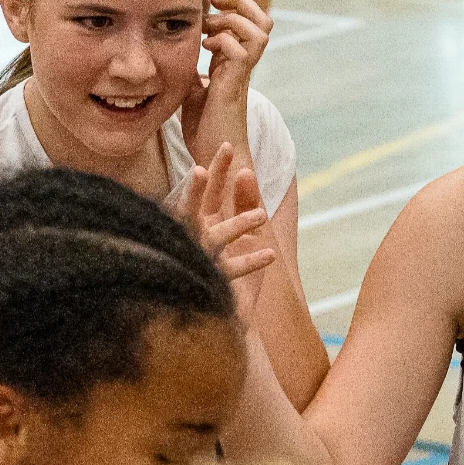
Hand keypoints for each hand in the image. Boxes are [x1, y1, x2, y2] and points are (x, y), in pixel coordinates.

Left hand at [183, 0, 271, 162]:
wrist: (212, 155)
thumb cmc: (205, 127)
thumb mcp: (192, 89)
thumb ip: (191, 69)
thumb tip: (177, 52)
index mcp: (233, 62)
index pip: (246, 22)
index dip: (231, 6)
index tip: (206, 4)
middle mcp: (242, 64)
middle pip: (264, 20)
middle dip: (240, 2)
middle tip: (213, 5)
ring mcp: (241, 74)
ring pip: (261, 31)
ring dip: (234, 21)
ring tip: (209, 31)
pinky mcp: (235, 87)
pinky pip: (243, 52)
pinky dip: (224, 42)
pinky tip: (205, 51)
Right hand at [188, 142, 278, 289]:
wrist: (221, 319)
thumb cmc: (226, 270)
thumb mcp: (243, 231)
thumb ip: (244, 201)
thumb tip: (246, 170)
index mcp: (198, 224)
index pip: (206, 192)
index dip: (217, 169)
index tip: (229, 145)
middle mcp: (194, 238)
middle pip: (197, 206)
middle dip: (206, 183)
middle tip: (213, 161)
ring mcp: (200, 260)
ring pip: (215, 237)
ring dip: (237, 224)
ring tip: (261, 216)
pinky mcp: (211, 283)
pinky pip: (231, 271)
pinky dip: (250, 262)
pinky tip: (270, 254)